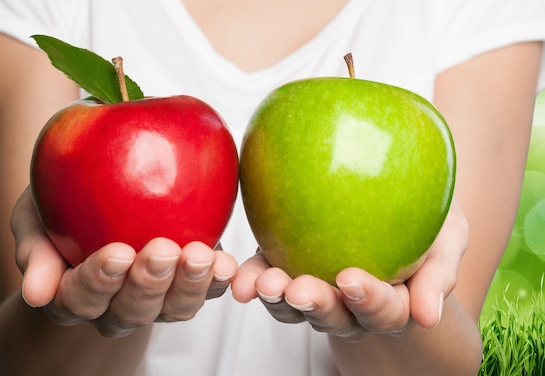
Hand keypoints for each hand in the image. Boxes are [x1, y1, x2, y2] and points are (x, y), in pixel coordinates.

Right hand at [11, 186, 237, 337]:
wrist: (97, 198)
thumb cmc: (58, 207)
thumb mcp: (34, 217)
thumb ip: (34, 250)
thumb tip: (34, 294)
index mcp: (72, 295)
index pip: (78, 299)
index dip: (97, 282)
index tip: (116, 253)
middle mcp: (113, 307)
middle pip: (131, 311)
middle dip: (147, 284)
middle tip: (161, 251)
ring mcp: (154, 300)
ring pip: (173, 309)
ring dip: (189, 285)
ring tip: (200, 256)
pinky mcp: (186, 284)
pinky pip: (205, 290)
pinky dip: (217, 279)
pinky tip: (226, 262)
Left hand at [231, 200, 468, 340]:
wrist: (397, 196)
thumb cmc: (430, 219)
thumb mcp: (449, 237)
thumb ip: (440, 273)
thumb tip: (427, 317)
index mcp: (394, 303)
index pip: (384, 310)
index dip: (368, 300)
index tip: (350, 277)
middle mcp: (352, 306)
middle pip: (334, 317)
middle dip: (315, 306)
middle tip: (298, 289)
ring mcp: (317, 288)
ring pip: (295, 307)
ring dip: (277, 299)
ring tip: (261, 284)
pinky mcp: (288, 268)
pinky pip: (267, 280)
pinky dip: (252, 279)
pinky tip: (238, 276)